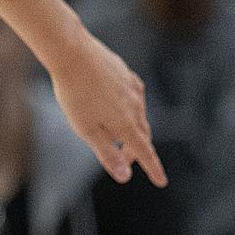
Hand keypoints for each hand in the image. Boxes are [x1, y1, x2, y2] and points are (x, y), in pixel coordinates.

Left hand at [43, 30, 165, 185]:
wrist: (72, 53)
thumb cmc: (74, 93)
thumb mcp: (86, 129)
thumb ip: (107, 153)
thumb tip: (125, 177)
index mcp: (126, 123)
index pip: (144, 152)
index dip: (153, 168)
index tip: (161, 182)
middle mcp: (136, 106)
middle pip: (141, 135)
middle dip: (134, 151)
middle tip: (122, 161)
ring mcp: (133, 89)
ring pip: (138, 115)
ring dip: (129, 129)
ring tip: (112, 134)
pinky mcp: (127, 75)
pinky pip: (133, 97)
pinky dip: (127, 109)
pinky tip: (117, 107)